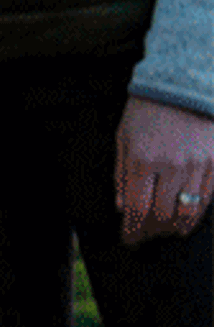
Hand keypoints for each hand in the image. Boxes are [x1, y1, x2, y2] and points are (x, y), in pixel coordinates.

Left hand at [117, 95, 213, 244]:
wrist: (181, 86)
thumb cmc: (146, 112)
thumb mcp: (123, 138)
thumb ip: (121, 175)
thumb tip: (123, 208)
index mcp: (142, 160)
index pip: (137, 209)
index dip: (132, 230)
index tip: (129, 240)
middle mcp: (171, 167)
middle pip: (162, 215)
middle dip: (152, 232)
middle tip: (145, 237)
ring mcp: (196, 166)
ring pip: (187, 212)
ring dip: (174, 228)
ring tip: (164, 232)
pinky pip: (206, 200)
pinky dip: (195, 215)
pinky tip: (185, 221)